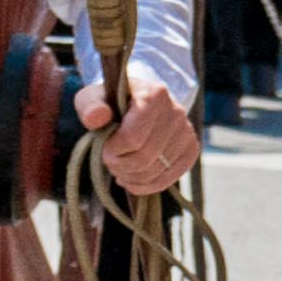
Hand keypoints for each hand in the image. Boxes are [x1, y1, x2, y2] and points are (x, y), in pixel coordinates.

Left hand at [82, 81, 198, 194]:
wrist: (135, 104)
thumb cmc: (110, 102)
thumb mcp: (93, 98)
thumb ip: (90, 106)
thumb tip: (96, 117)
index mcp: (154, 95)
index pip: (133, 138)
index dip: (113, 150)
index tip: (104, 146)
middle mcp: (176, 111)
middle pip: (145, 157)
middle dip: (119, 165)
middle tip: (109, 160)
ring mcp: (187, 132)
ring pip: (155, 171)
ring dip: (130, 176)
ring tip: (119, 167)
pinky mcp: (191, 149)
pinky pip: (168, 179)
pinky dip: (145, 185)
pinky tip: (131, 178)